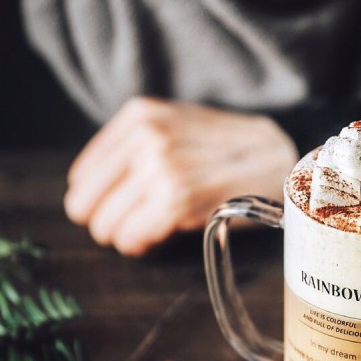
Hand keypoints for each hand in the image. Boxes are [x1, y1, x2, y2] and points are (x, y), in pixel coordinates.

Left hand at [64, 98, 298, 255]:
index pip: (81, 177)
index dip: (99, 200)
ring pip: (105, 226)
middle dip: (108, 221)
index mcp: (138, 116)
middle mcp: (144, 138)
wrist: (278, 157)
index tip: (123, 206)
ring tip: (155, 227)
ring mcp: (159, 168)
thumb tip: (90, 193)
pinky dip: (143, 244)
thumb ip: (131, 148)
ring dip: (126, 236)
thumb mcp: (175, 126)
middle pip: (85, 206)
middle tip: (137, 222)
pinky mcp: (177, 199)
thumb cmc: (227, 148)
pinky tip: (164, 234)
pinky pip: (132, 238)